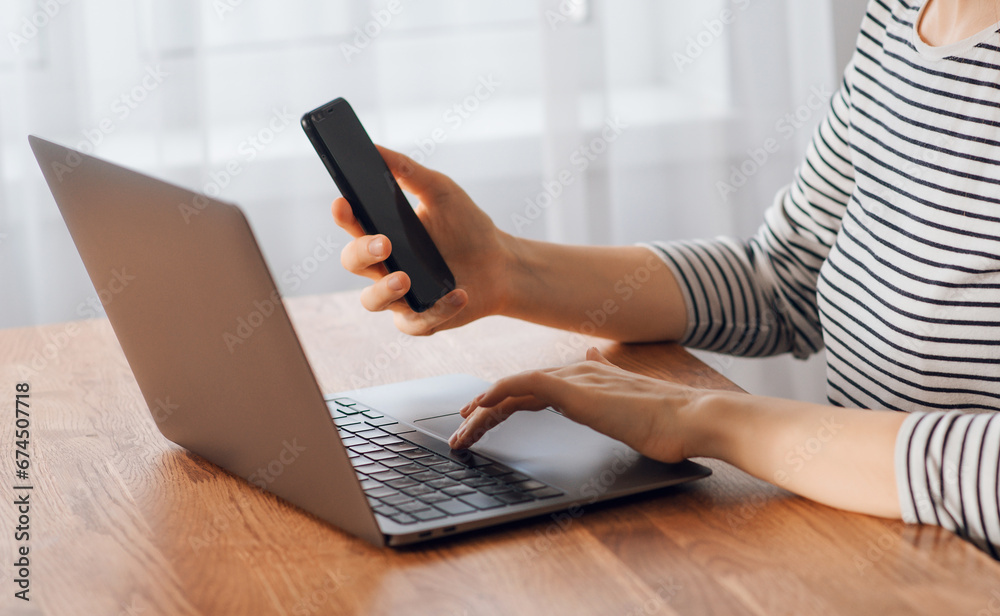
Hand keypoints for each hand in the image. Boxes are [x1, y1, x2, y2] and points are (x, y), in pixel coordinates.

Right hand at [334, 146, 514, 335]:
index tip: (344, 203)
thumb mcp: (440, 191)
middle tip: (385, 243)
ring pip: (372, 301)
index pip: (353, 224)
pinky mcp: (422, 319)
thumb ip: (407, 171)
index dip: (344, 216)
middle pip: (354, 262)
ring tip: (405, 279)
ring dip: (384, 291)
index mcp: (382, 233)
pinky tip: (458, 293)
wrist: (501, 263)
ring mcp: (400, 296)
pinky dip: (437, 310)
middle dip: (363, 252)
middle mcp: (384, 266)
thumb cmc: (466, 226)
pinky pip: (416, 323)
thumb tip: (374, 147)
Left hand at [448, 348, 703, 462]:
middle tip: (461, 434)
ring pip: (513, 388)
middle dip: (484, 413)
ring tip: (461, 431)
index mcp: (588, 380)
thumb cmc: (669, 423)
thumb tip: (596, 361)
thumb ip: (609, 386)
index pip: (534, 390)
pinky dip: (497, 392)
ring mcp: (575, 378)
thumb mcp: (631, 407)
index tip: (482, 421)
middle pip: (517, 390)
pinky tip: (480, 406)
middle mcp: (577, 374)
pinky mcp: (574, 388)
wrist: (692, 418)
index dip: (504, 404)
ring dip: (482, 410)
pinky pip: (523, 384)